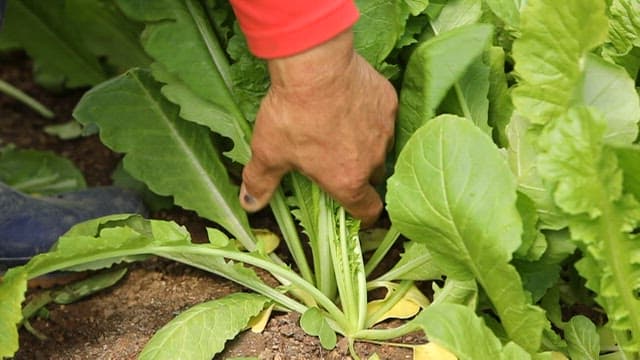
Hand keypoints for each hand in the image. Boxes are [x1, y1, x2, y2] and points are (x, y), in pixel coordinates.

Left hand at [239, 30, 396, 226]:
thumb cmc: (294, 115)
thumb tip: (249, 204)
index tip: (356, 209)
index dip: (363, 215)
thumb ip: (261, 182)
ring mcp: (384, 129)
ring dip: (366, 142)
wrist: (316, 67)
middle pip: (374, 176)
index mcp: (347, 180)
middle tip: (337, 159)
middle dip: (359, 173)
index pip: (368, 210)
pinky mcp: (387, 102)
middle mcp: (373, 159)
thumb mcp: (268, 152)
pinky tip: (349, 101)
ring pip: (381, 145)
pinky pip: (383, 115)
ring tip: (341, 126)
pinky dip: (370, 113)